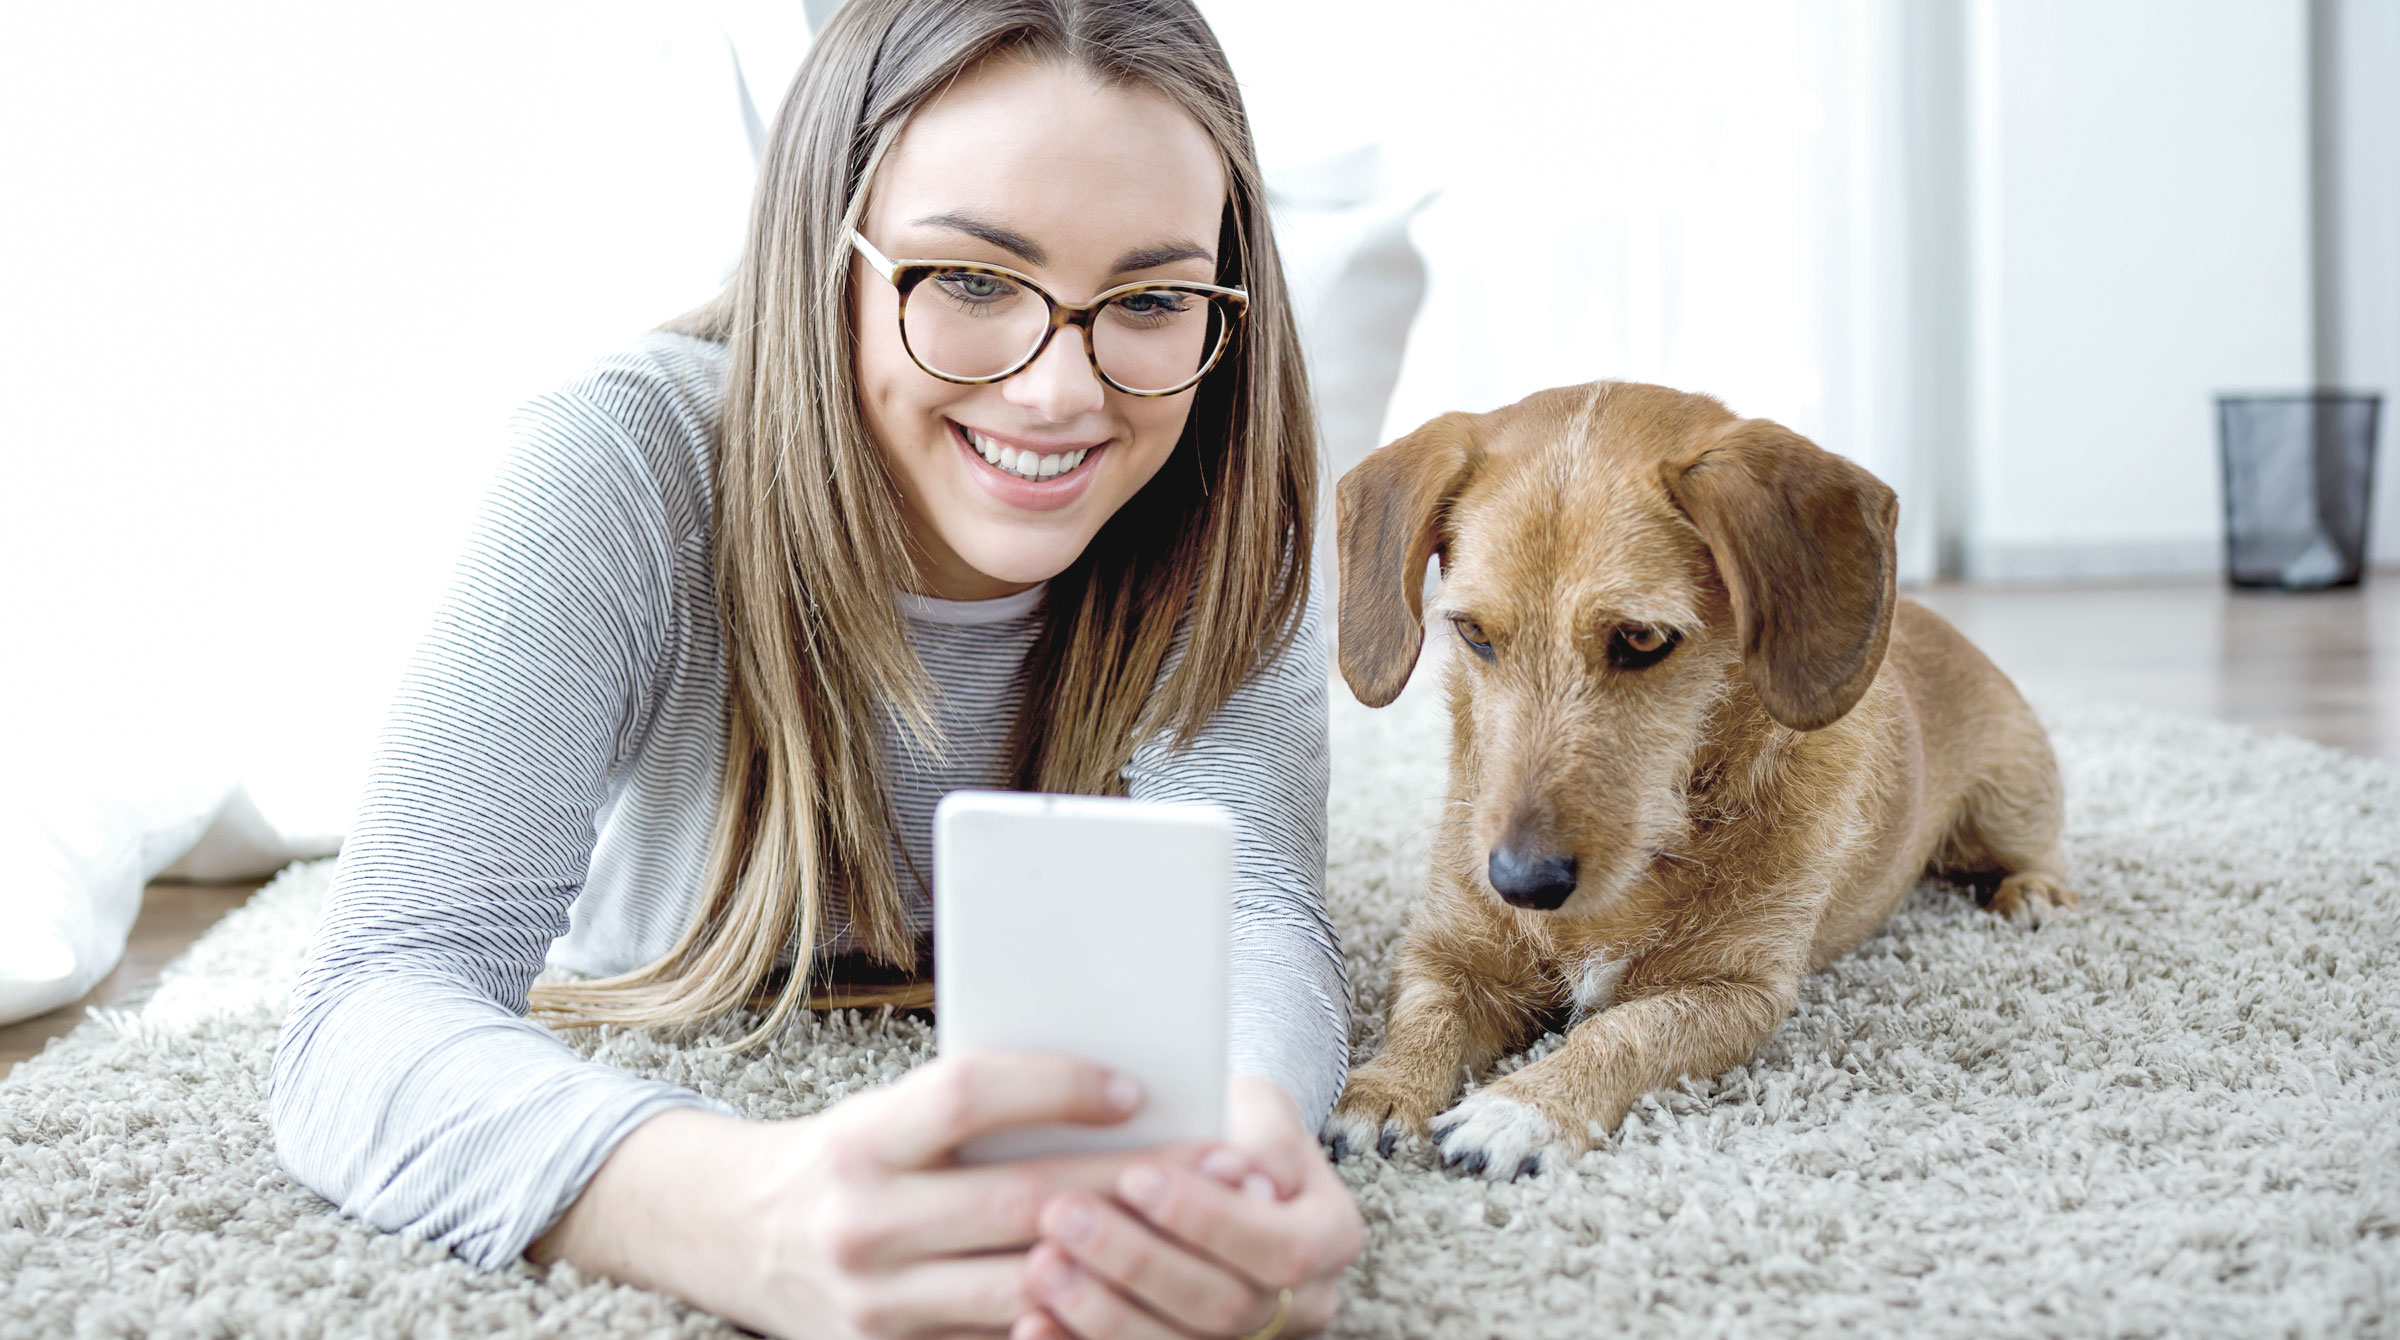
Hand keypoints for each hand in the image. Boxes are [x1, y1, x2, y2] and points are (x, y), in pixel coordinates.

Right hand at [534, 1051, 1194, 1338]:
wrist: (729, 1235)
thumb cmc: (837, 1159)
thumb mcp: (883, 1115)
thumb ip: (968, 1114)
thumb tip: (1105, 1094)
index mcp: (862, 1140)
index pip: (967, 1096)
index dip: (1055, 1088)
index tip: (1133, 1088)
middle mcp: (863, 1223)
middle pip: (1019, 1201)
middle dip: (1130, 1184)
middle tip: (1216, 1166)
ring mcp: (875, 1304)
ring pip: (1025, 1286)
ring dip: (1121, 1260)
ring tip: (1195, 1234)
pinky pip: (999, 1338)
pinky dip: (1070, 1319)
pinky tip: (1133, 1299)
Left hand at [1019, 1076, 1363, 1337]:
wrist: (1216, 1167)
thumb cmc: (1230, 1123)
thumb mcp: (1255, 1106)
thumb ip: (1260, 1133)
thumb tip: (1246, 1172)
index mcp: (1330, 1237)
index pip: (1278, 1246)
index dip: (1206, 1219)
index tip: (1134, 1176)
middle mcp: (1303, 1305)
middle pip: (1224, 1307)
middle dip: (1138, 1264)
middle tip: (1063, 1216)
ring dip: (1102, 1314)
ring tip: (1039, 1264)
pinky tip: (1030, 1324)